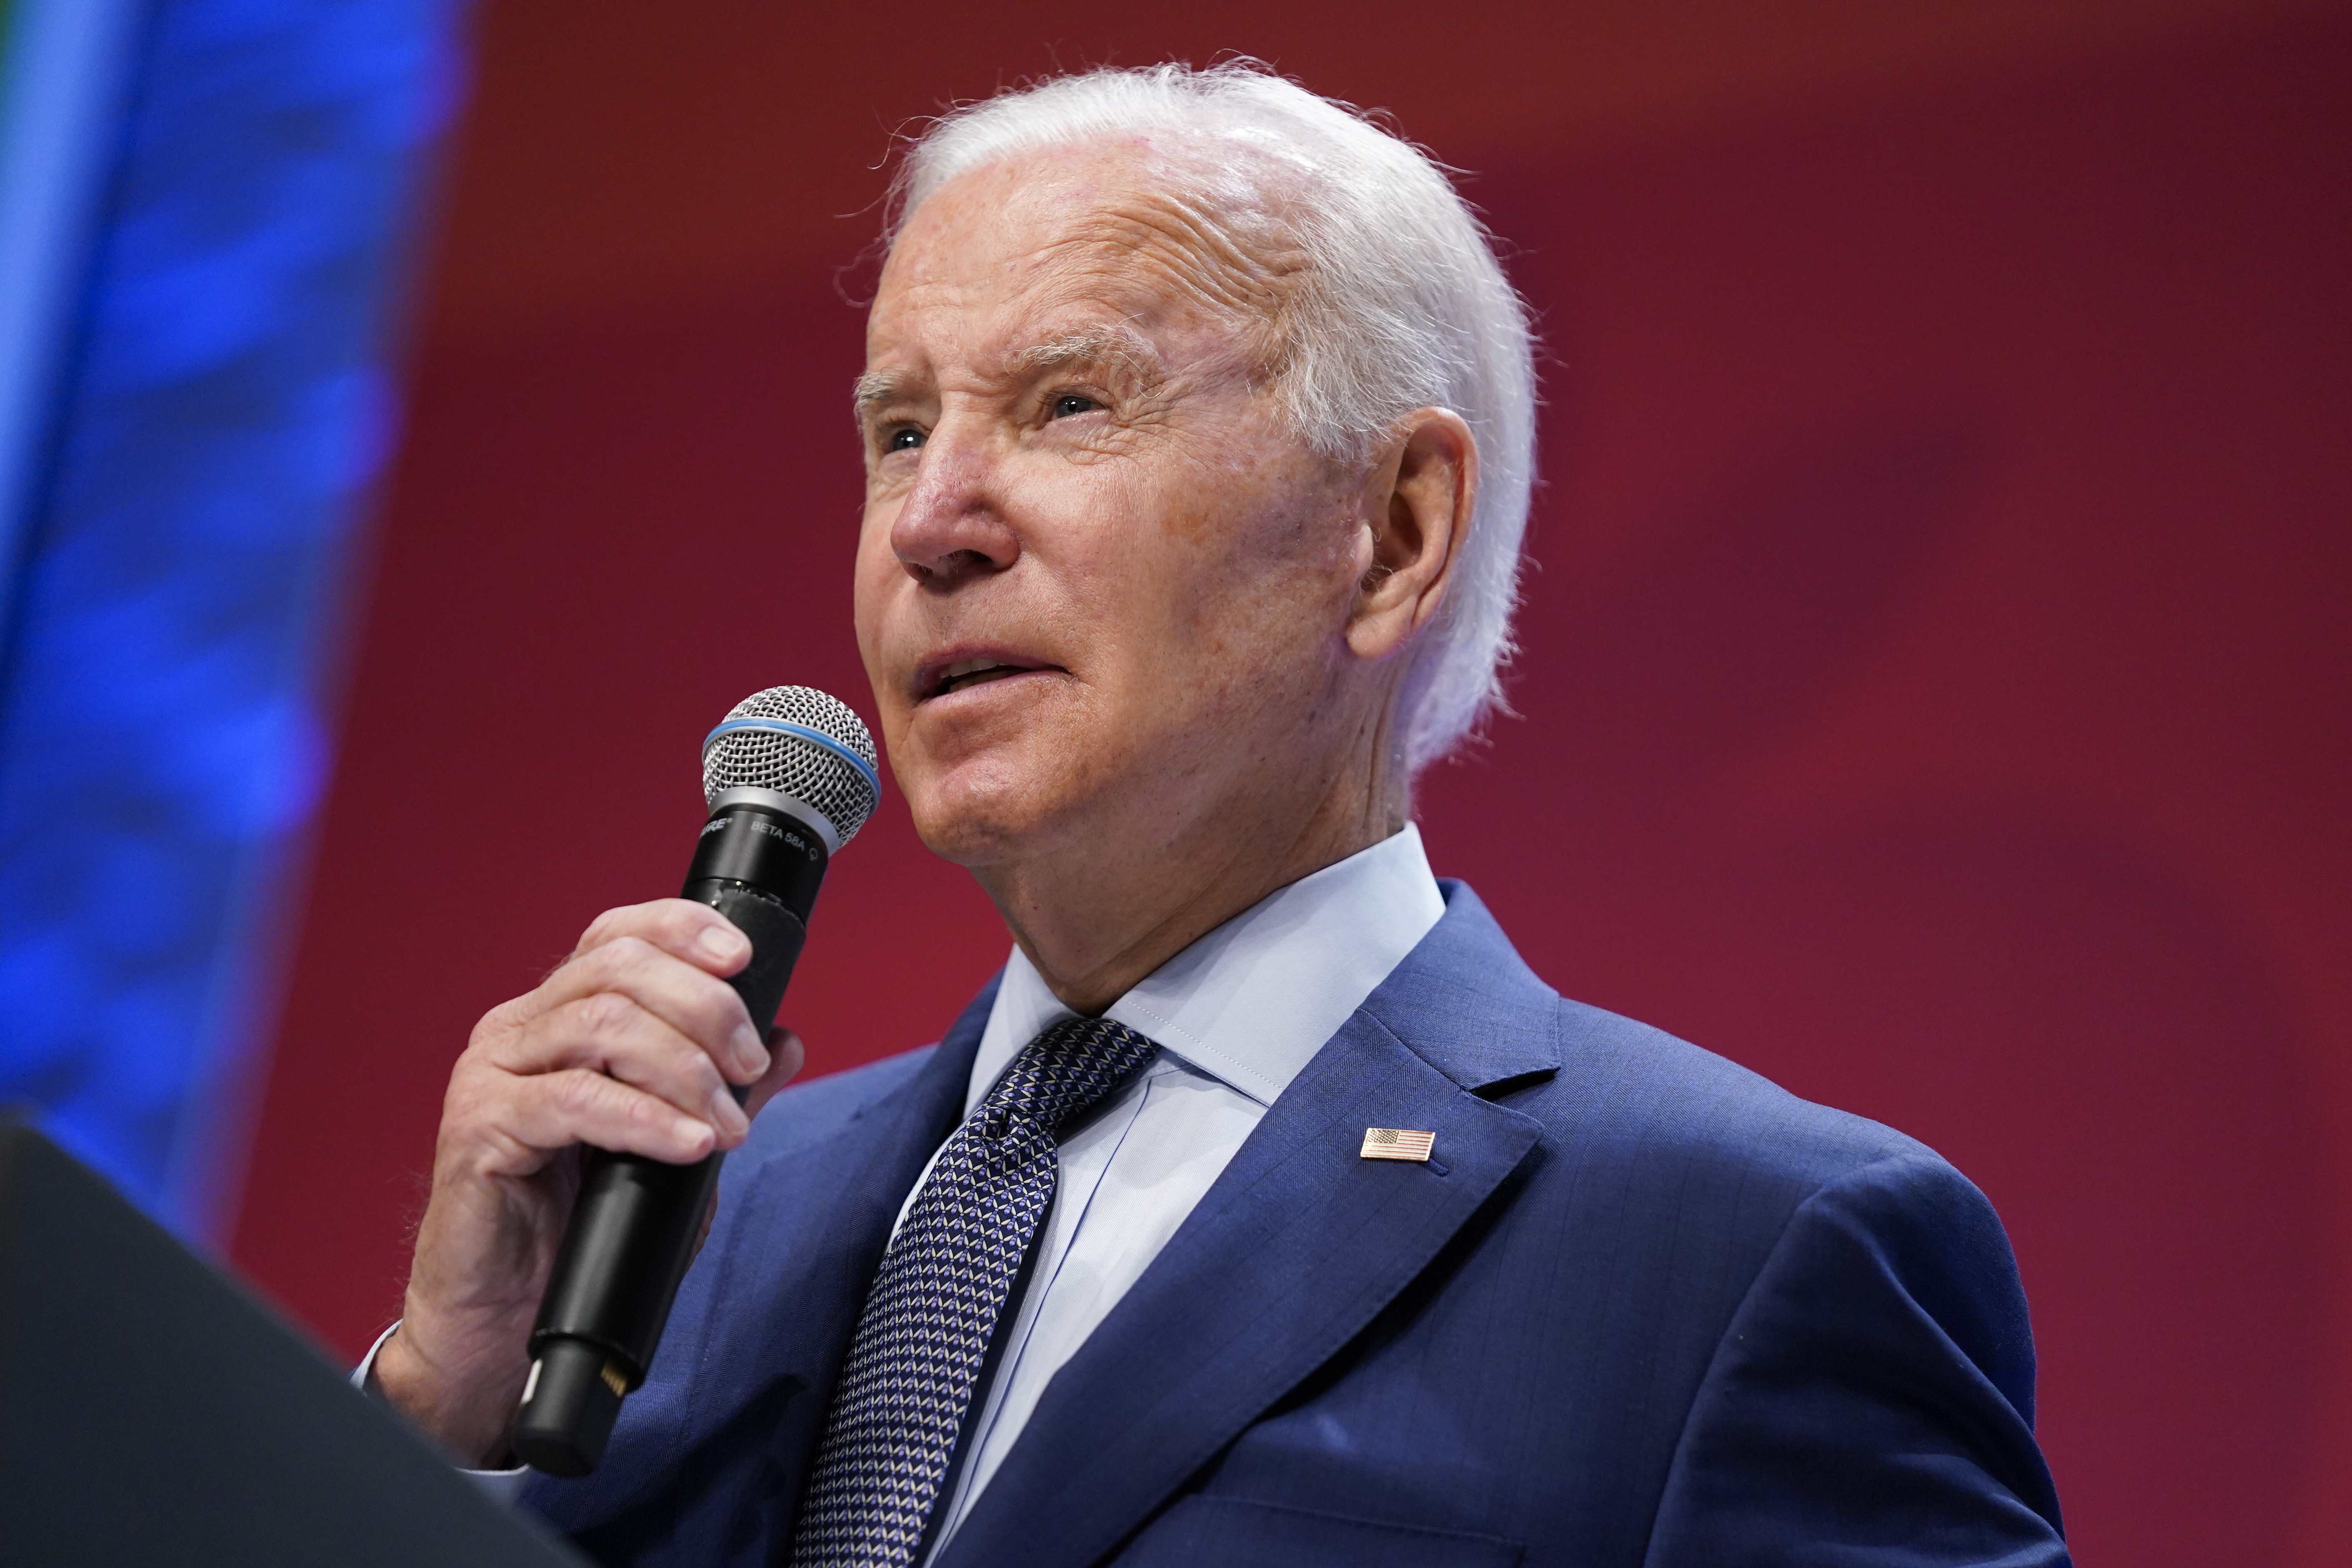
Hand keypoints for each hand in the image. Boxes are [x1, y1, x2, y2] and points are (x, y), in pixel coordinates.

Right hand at [372, 898, 803, 1463]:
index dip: (683, 930)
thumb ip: (719, 1089)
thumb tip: (786, 1041)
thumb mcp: (669, 1147)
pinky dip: (645, 1118)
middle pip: (619, 970)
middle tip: (749, 1068)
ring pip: (602, 1026)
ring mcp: (491, 1073)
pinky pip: (574, 1102)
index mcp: (557, 1015)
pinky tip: (688, 1143)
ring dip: (685, 1069)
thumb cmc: (579, 1228)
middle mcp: (518, 1029)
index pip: (618, 936)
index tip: (744, 958)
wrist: (501, 1317)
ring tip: (727, 1124)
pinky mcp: (478, 1128)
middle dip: (705, 1009)